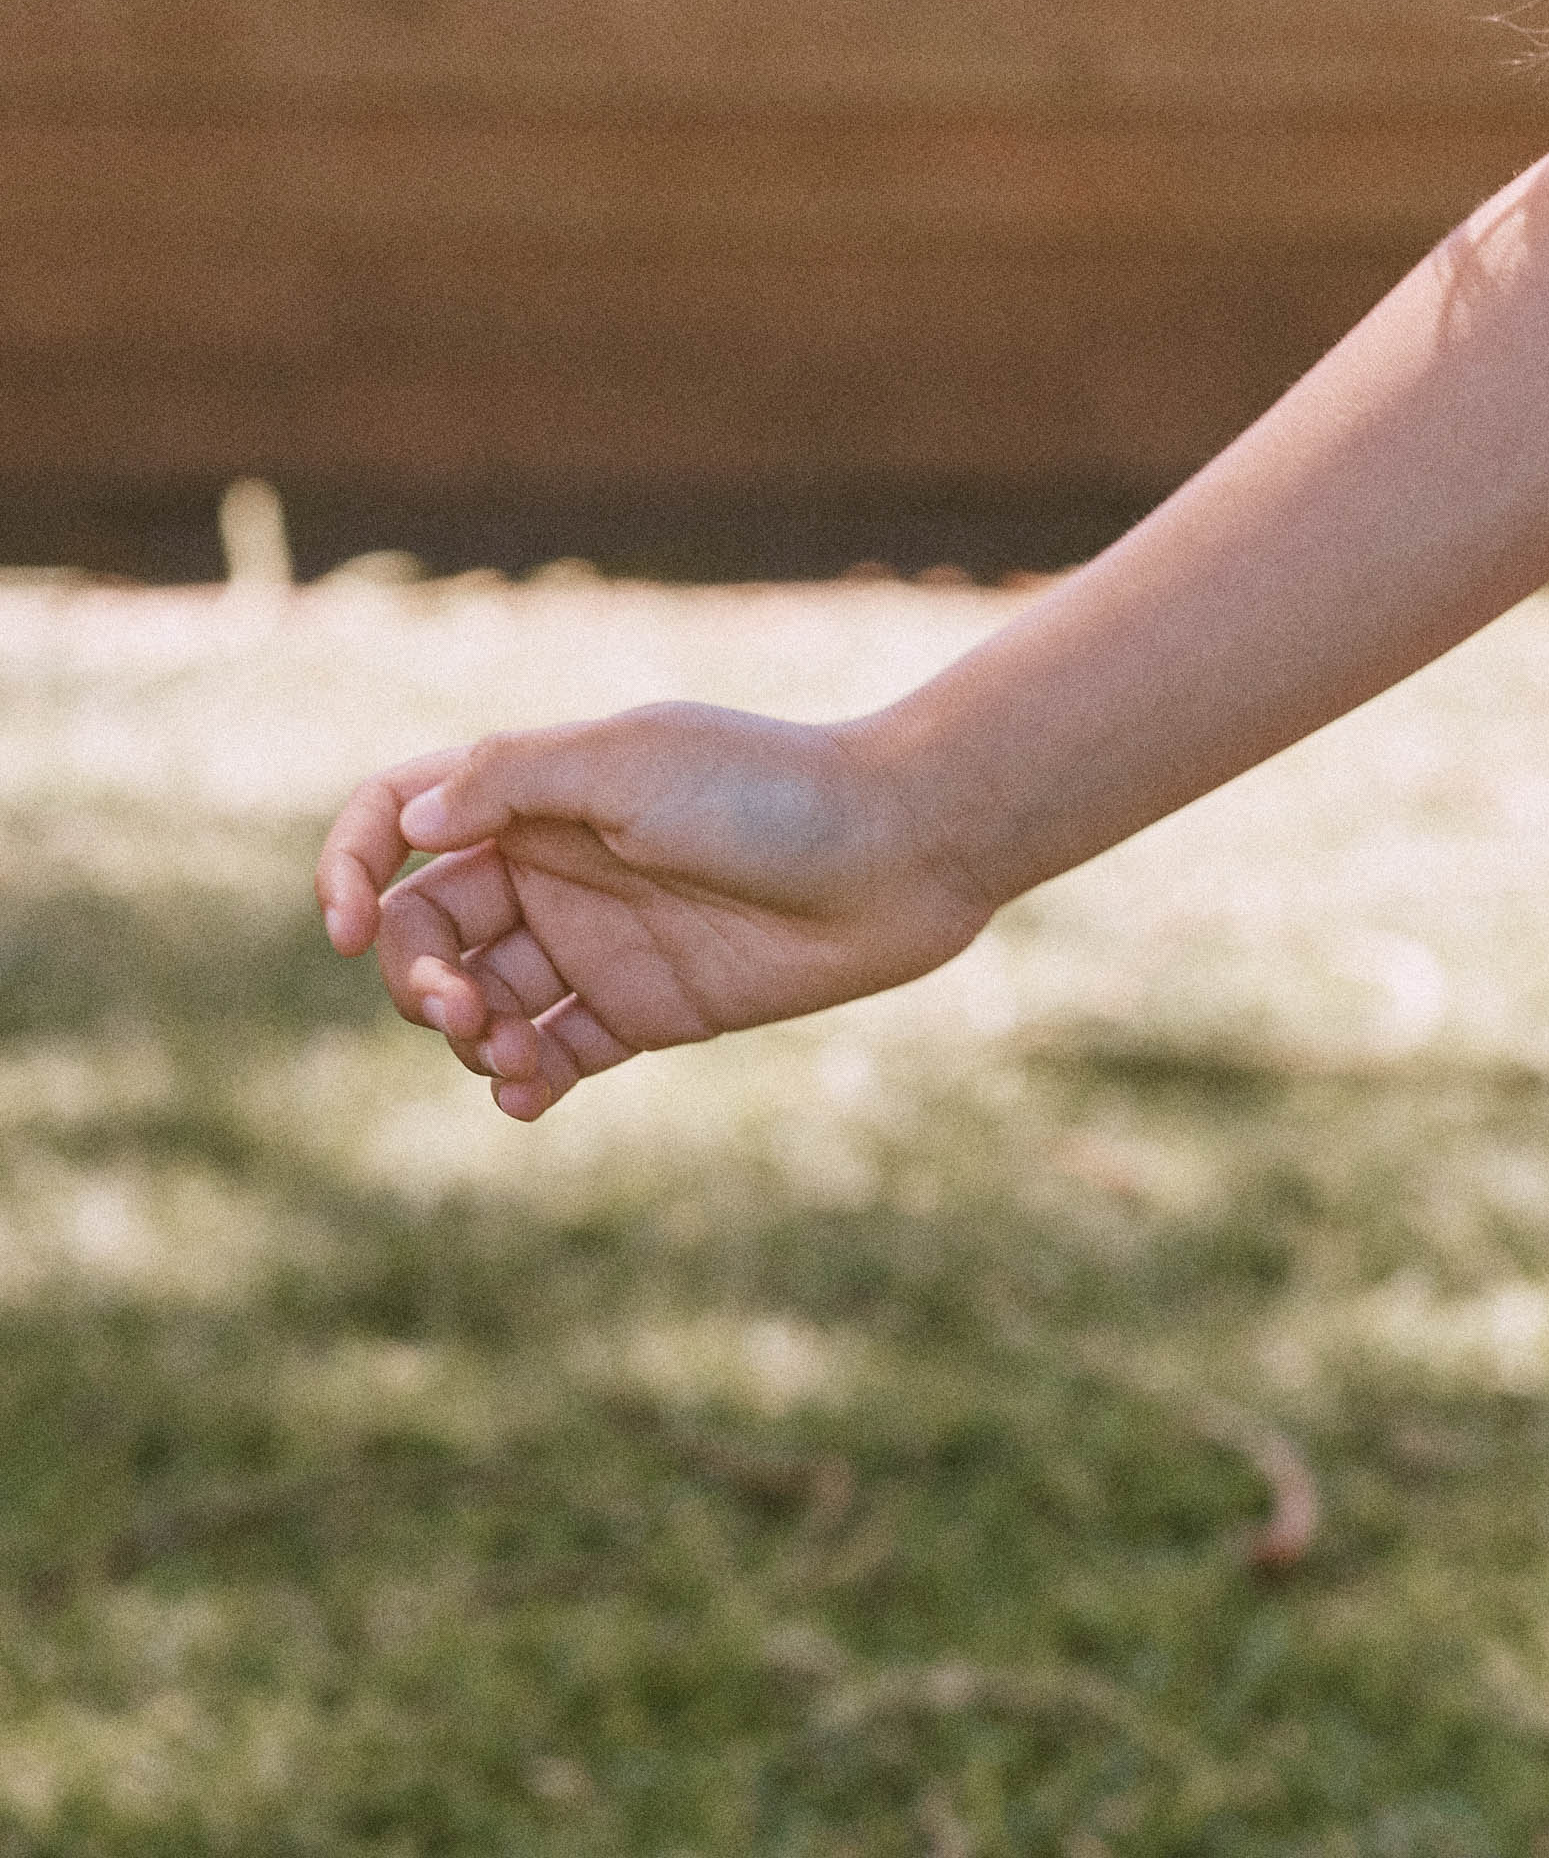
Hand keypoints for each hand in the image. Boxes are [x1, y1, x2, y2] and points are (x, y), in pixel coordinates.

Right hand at [314, 704, 994, 1123]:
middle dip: (415, 976)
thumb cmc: (765, 790)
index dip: (350, 868)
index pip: (398, 823)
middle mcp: (552, 868)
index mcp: (531, 795)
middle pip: (428, 928)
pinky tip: (524, 1095)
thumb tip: (410, 823)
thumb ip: (507, 782)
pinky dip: (524, 1081)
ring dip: (466, 1035)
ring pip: (483, 1000)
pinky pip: (558, 1055)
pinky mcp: (648, 1010)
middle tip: (459, 1008)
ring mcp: (597, 943)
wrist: (898, 853)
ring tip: (506, 1053)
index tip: (341, 926)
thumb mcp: (626, 762)